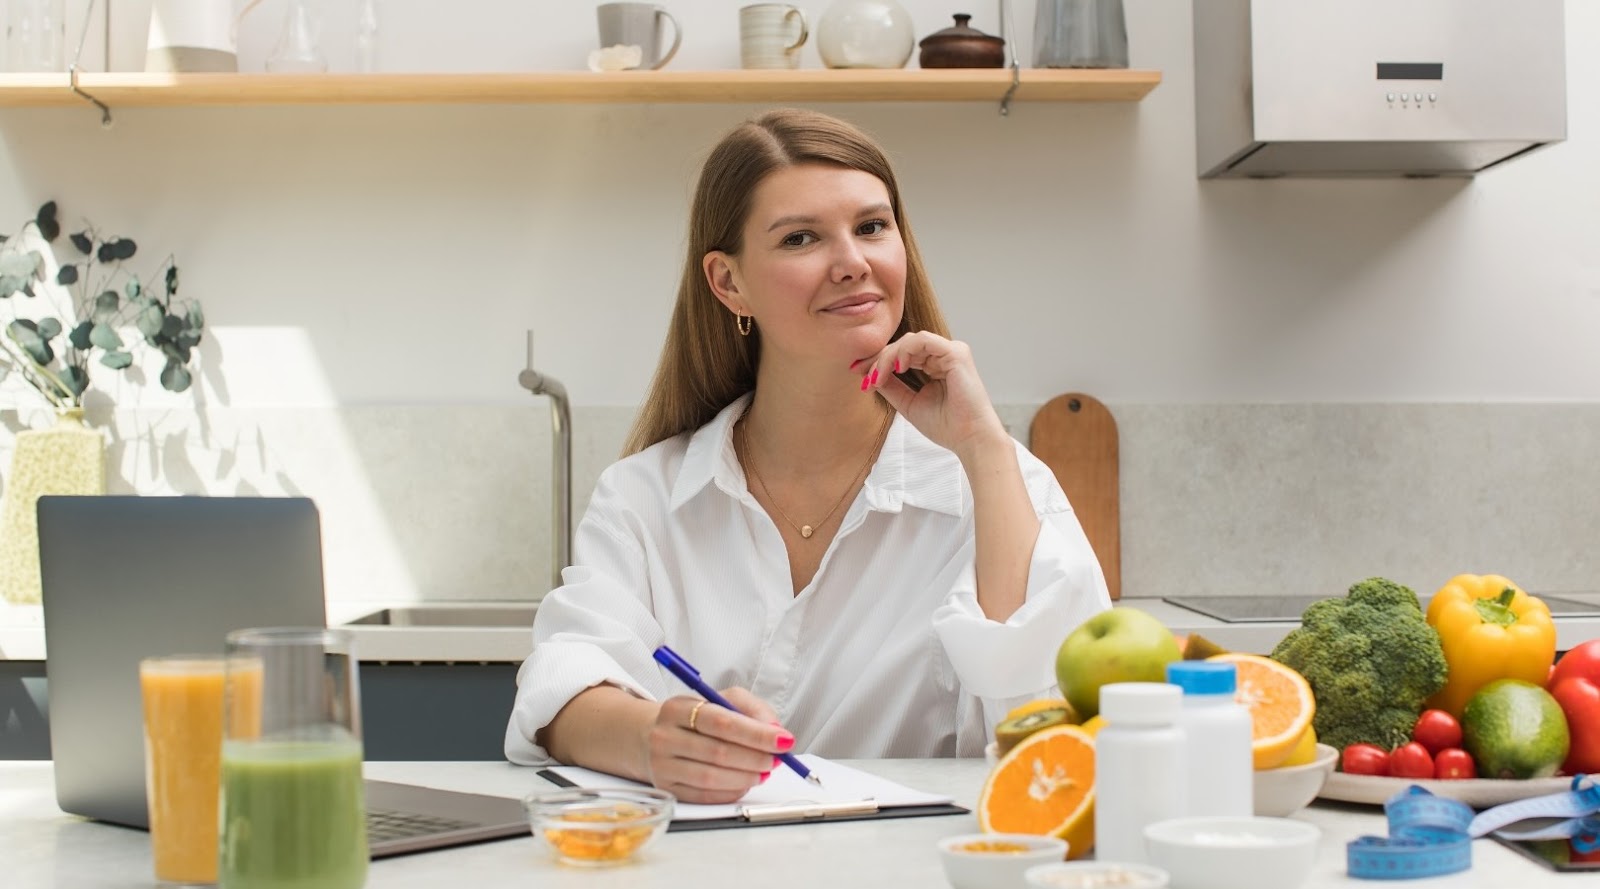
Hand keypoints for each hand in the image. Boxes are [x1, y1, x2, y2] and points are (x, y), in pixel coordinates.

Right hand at [643, 687, 792, 803]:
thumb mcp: (720, 700)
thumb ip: (751, 708)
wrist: (649, 737)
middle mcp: (665, 736)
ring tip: (764, 771)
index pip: (722, 721)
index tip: (784, 740)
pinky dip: (731, 791)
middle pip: (718, 752)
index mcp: (678, 707)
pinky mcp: (666, 788)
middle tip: (777, 758)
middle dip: (755, 757)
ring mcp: (662, 765)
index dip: (756, 733)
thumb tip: (775, 729)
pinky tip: (744, 783)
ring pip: (711, 777)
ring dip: (746, 777)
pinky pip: (704, 795)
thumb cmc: (694, 719)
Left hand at [859, 331, 1007, 458]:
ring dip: (888, 357)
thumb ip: (891, 387)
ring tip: (879, 377)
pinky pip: (923, 340)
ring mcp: (951, 352)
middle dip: (878, 358)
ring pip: (909, 341)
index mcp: (935, 366)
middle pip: (902, 345)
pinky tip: (898, 367)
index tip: (858, 373)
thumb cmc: (946, 426)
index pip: (902, 354)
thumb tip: (869, 375)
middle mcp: (943, 356)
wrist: (970, 439)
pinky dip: (905, 350)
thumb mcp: (908, 403)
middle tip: (864, 376)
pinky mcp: (956, 352)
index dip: (878, 361)